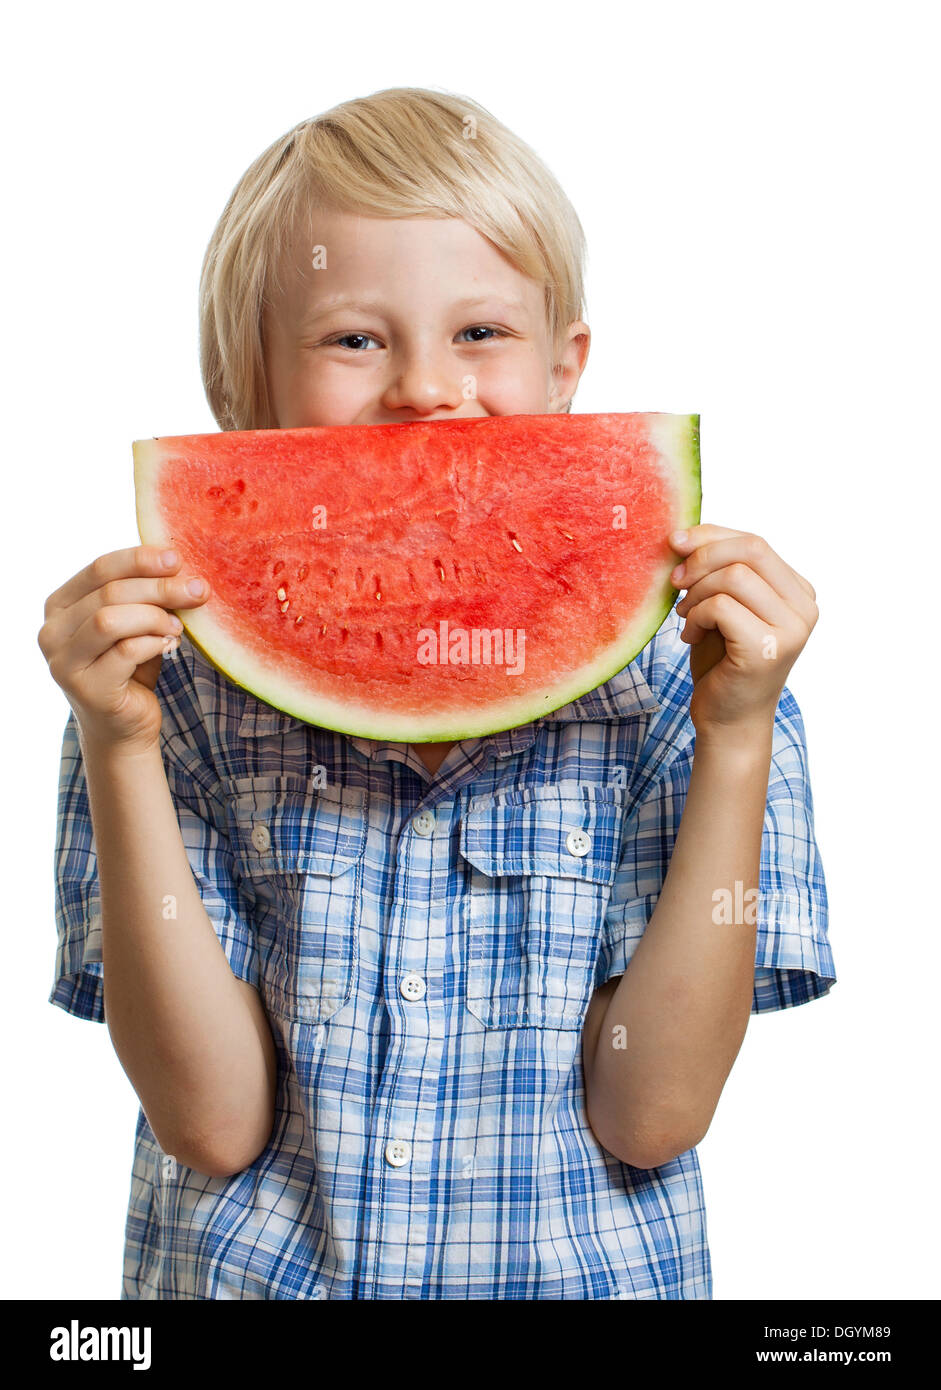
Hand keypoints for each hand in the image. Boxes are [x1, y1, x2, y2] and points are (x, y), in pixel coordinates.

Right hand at [37, 545, 211, 755]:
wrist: (124, 729)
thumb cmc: (130, 670)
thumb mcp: (134, 624)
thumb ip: (143, 596)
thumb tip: (177, 563)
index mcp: (59, 606)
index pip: (99, 569)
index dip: (140, 559)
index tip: (177, 559)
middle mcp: (52, 632)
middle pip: (108, 592)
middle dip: (158, 587)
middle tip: (196, 590)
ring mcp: (63, 662)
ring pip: (110, 619)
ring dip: (153, 617)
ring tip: (177, 626)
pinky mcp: (86, 688)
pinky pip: (125, 651)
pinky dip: (154, 643)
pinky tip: (170, 645)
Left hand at [669, 524, 817, 733]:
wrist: (728, 720)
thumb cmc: (723, 662)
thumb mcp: (723, 606)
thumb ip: (719, 570)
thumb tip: (684, 534)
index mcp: (799, 591)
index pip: (755, 542)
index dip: (711, 536)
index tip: (675, 544)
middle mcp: (805, 607)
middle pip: (751, 549)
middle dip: (702, 557)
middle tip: (674, 580)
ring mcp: (792, 629)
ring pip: (734, 576)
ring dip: (696, 592)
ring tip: (685, 616)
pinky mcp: (768, 648)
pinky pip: (721, 606)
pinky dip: (695, 616)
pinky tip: (690, 636)